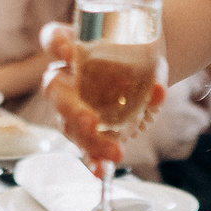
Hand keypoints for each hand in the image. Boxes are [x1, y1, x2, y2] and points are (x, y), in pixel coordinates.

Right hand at [39, 23, 167, 166]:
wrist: (144, 63)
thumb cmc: (137, 48)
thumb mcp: (146, 49)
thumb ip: (150, 68)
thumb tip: (157, 90)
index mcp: (72, 45)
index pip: (53, 38)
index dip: (56, 45)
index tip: (68, 52)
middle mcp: (65, 76)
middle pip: (55, 90)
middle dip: (71, 108)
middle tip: (91, 121)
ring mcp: (72, 105)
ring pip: (68, 124)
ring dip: (89, 140)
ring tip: (114, 151)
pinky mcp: (87, 129)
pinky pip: (84, 146)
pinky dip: (93, 160)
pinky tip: (100, 171)